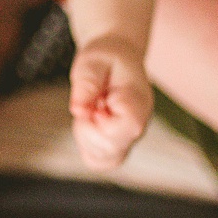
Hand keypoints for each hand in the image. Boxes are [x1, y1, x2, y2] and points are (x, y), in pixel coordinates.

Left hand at [69, 35, 152, 171]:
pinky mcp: (119, 144)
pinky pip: (101, 161)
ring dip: (87, 139)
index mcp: (139, 102)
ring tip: (90, 113)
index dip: (100, 122)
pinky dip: (89, 148)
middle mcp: (140, 124)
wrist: (117, 56)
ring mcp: (130, 137)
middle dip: (88, 130)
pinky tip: (90, 124)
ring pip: (105, 160)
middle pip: (112, 149)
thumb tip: (77, 111)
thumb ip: (86, 83)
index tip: (95, 104)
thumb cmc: (106, 57)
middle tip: (88, 105)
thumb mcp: (92, 60)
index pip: (126, 128)